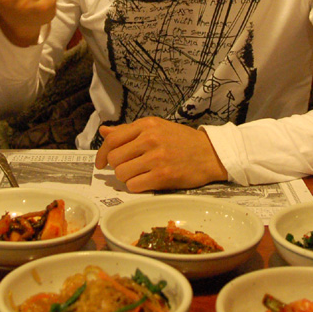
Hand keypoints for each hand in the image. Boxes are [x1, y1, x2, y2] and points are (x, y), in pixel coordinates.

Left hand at [94, 117, 227, 191]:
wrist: (211, 153)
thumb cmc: (182, 141)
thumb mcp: (156, 128)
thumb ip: (128, 131)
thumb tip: (103, 131)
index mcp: (146, 124)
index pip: (112, 139)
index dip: (102, 154)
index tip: (101, 164)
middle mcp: (150, 138)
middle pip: (114, 159)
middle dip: (117, 167)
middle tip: (129, 169)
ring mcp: (157, 157)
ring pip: (122, 174)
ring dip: (127, 178)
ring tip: (140, 175)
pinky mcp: (163, 176)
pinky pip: (134, 186)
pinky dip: (137, 186)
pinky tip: (147, 182)